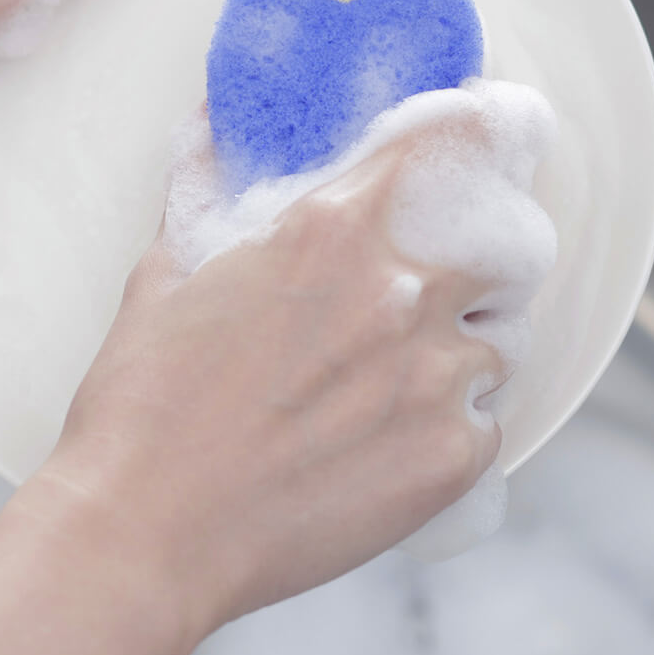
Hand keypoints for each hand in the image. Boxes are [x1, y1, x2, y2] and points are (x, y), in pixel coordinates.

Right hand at [38, 109, 504, 636]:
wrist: (145, 532)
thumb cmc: (146, 403)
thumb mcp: (168, 270)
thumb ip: (206, 184)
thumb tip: (212, 121)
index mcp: (332, 227)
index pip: (456, 140)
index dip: (478, 133)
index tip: (486, 138)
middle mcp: (402, 290)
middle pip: (508, 241)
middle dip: (482, 254)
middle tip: (437, 280)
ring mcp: (437, 377)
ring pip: (502, 337)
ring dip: (464, 344)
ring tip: (396, 376)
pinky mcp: (452, 458)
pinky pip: (489, 418)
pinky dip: (454, 420)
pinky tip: (390, 436)